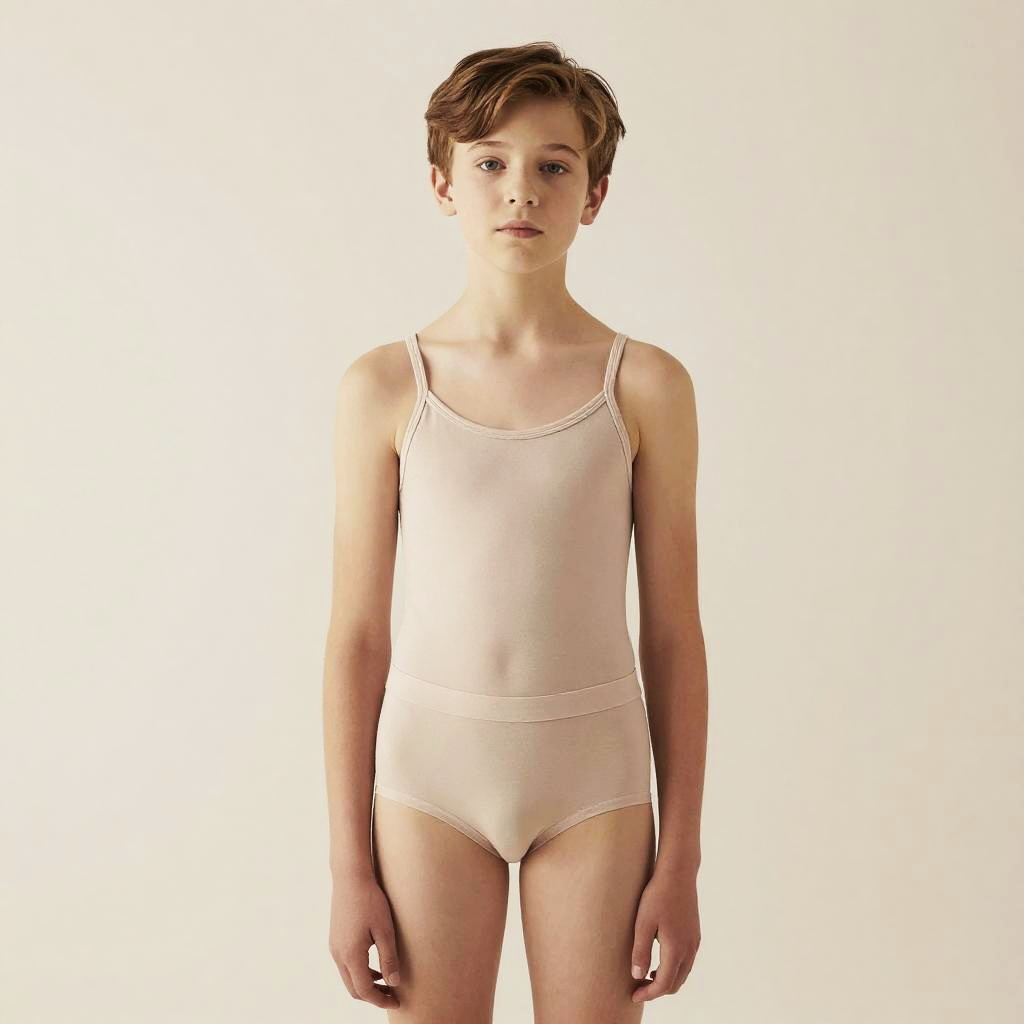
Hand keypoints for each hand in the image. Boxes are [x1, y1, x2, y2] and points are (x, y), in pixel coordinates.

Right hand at [328, 872, 401, 1009]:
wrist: (350, 878)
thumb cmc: (370, 901)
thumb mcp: (385, 929)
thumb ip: (389, 958)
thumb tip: (394, 982)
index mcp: (351, 955)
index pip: (365, 990)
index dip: (381, 1000)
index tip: (396, 1001)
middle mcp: (339, 955)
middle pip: (354, 989)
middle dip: (373, 996)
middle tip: (392, 994)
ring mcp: (334, 948)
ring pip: (349, 978)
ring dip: (366, 984)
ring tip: (386, 981)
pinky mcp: (335, 940)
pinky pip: (346, 965)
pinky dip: (359, 972)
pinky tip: (374, 965)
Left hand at [630, 865, 700, 1002]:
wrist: (678, 873)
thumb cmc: (657, 895)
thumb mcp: (643, 923)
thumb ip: (640, 951)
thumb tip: (637, 976)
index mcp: (676, 949)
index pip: (664, 984)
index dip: (649, 993)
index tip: (634, 995)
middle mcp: (689, 949)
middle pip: (676, 983)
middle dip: (658, 990)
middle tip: (639, 988)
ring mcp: (694, 942)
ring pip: (683, 973)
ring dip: (667, 980)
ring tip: (647, 976)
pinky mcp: (695, 934)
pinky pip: (687, 961)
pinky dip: (674, 969)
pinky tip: (660, 960)